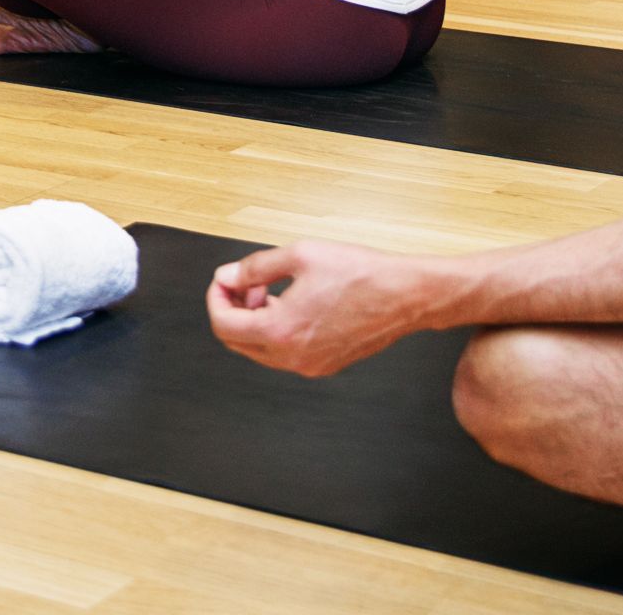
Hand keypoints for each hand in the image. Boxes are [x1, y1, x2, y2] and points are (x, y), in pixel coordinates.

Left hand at [205, 240, 432, 376]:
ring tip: (271, 289)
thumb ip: (255, 268)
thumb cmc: (360, 273)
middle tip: (247, 282)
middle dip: (234, 309)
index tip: (224, 279)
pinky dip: (276, 331)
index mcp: (281, 331)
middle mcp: (293, 357)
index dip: (217, 298)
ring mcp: (310, 365)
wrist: (405, 295)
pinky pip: (284, 354)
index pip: (224, 325)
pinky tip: (292, 303)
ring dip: (254, 320)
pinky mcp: (325, 365)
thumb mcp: (299, 255)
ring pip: (260, 350)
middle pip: (237, 342)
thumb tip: (228, 276)